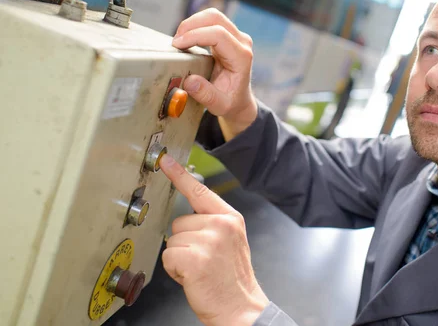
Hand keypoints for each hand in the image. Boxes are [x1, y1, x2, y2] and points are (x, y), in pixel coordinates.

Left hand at [159, 154, 268, 325]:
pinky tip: (193, 276)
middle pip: (179, 222)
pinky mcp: (195, 258)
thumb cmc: (231, 280)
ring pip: (172, 240)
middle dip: (185, 243)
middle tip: (203, 260)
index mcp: (230, 218)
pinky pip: (169, 256)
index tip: (165, 160)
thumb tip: (187, 218)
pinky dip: (175, 270)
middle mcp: (221, 225)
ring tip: (200, 269)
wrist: (241, 308)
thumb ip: (213, 224)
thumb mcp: (230, 242)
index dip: (179, 175)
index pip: (200, 190)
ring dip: (180, 258)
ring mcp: (209, 240)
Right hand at [173, 8, 256, 139]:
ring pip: (212, 15)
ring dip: (192, 24)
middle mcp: (242, 42)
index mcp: (242, 57)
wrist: (239, 99)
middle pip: (215, 18)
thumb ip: (205, 94)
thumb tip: (190, 81)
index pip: (218, 34)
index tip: (177, 45)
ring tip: (179, 41)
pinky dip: (195, 26)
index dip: (195, 35)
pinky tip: (186, 39)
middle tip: (175, 42)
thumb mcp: (219, 105)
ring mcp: (236, 36)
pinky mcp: (228, 35)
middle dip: (191, 25)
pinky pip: (210, 21)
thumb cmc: (230, 101)